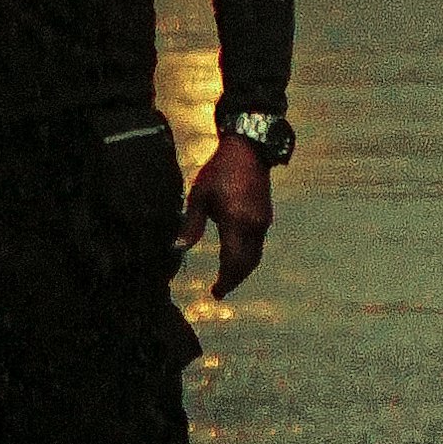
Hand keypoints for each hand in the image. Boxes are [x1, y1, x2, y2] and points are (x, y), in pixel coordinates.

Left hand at [182, 137, 273, 290]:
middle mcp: (254, 226)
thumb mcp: (199, 196)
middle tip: (219, 291)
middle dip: (234, 280)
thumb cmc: (219, 171)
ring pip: (254, 256)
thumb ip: (191, 225)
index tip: (215, 293)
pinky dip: (247, 257)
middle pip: (246, 264)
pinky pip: (258, 245)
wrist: (248, 150)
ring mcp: (262, 222)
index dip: (225, 281)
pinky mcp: (265, 217)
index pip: (232, 262)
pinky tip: (236, 258)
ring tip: (227, 279)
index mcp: (236, 222)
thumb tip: (177, 249)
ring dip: (241, 271)